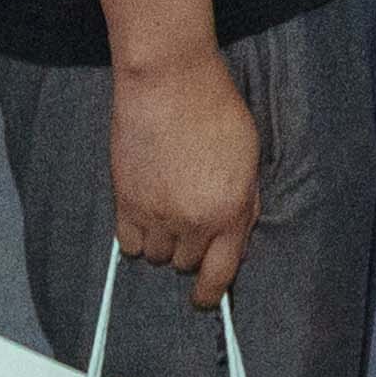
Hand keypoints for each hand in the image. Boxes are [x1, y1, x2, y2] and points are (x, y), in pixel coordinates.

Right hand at [108, 47, 265, 308]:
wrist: (170, 80)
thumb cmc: (216, 109)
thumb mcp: (249, 157)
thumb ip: (243, 202)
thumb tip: (235, 235)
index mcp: (230, 212)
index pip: (220, 275)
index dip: (210, 292)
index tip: (203, 296)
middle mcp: (194, 221)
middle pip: (185, 264)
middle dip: (188, 249)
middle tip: (186, 221)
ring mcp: (157, 213)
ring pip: (155, 255)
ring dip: (160, 241)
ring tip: (163, 212)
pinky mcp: (126, 201)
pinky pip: (126, 243)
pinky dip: (134, 235)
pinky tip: (140, 215)